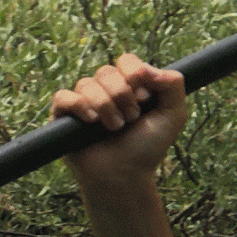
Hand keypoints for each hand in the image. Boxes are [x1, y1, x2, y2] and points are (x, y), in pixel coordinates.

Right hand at [51, 52, 186, 185]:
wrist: (125, 176)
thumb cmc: (148, 148)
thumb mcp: (173, 115)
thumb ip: (173, 84)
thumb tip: (147, 67)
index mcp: (129, 86)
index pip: (126, 61)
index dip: (135, 74)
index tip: (144, 98)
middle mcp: (105, 91)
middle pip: (106, 70)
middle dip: (122, 95)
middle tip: (131, 119)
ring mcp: (83, 102)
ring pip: (86, 83)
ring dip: (106, 106)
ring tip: (115, 128)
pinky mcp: (63, 116)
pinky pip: (63, 97)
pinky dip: (79, 106)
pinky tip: (92, 121)